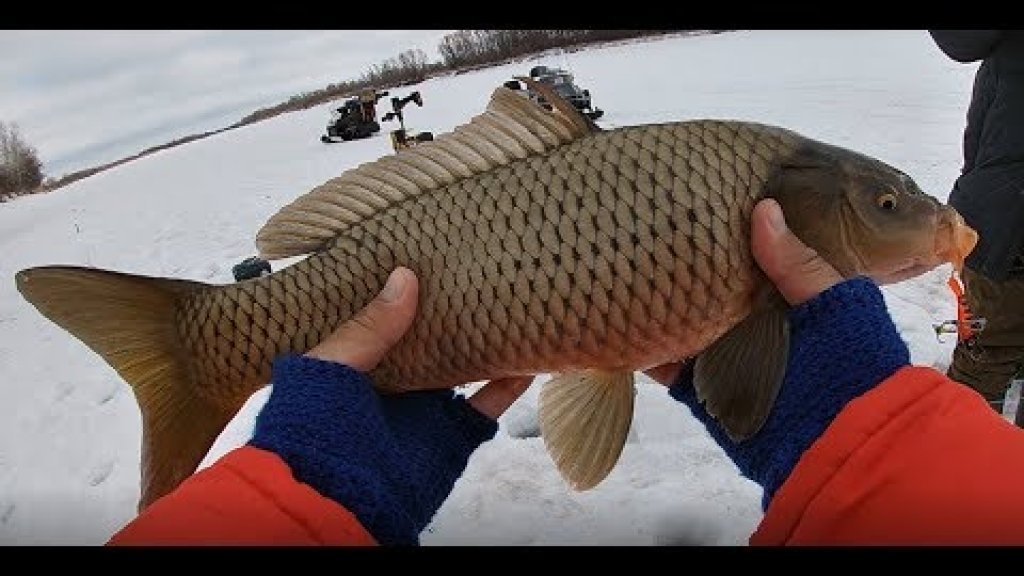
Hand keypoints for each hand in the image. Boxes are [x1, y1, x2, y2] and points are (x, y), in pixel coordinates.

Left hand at [250, 267, 531, 544]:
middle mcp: (392, 384)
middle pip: (429, 340)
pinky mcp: (451, 436)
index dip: (402, 293)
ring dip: (486, 341)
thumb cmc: (311, 431)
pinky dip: (509, 382)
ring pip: (463, 368)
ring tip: (511, 302)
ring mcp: (424, 410)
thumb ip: (369, 327)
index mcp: (354, 365)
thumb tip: (405, 277)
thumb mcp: (330, 367)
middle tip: (478, 271)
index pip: (382, 319)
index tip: (426, 256)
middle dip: (451, 312)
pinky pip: (486, 404)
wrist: (331, 505)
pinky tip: (530, 355)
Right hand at [646, 198, 908, 505]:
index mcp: (788, 297)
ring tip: (622, 270)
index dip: (726, 236)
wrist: (844, 443)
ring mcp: (726, 356)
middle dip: (682, 268)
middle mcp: (752, 323)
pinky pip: (667, 364)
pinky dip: (643, 348)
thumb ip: (797, 262)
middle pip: (708, 288)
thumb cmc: (851, 363)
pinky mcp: (703, 389)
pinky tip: (620, 323)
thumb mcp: (834, 300)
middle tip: (648, 233)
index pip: (751, 258)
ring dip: (656, 305)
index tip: (700, 206)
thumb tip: (762, 209)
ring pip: (681, 323)